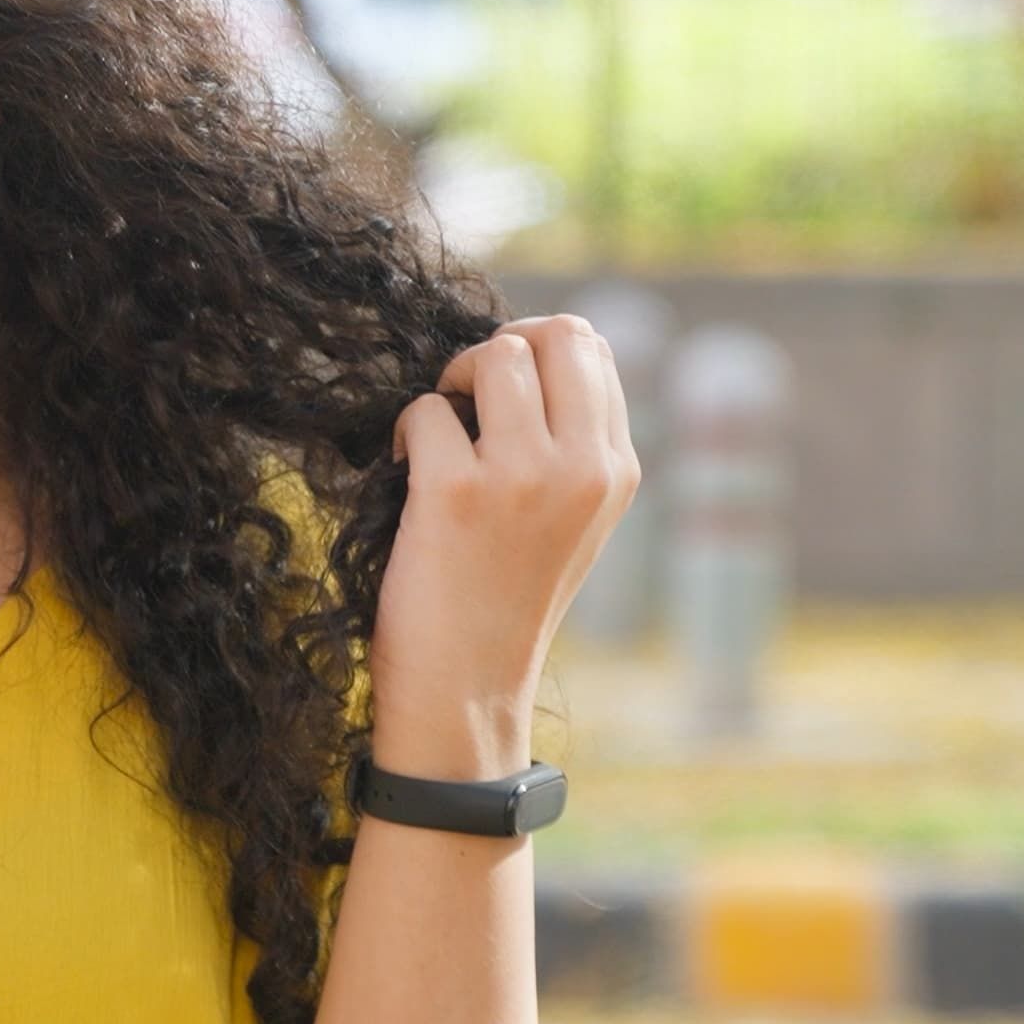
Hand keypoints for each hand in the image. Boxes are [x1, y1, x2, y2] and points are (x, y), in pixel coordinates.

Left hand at [367, 315, 641, 778]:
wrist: (466, 689)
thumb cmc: (504, 599)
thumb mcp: (572, 522)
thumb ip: (571, 444)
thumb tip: (527, 353)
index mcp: (617, 470)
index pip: (592, 349)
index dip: (533, 351)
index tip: (497, 393)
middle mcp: (584, 467)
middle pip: (554, 334)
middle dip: (497, 349)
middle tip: (465, 398)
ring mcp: (525, 478)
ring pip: (494, 356)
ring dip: (450, 384)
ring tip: (438, 437)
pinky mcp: (458, 494)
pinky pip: (426, 410)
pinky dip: (406, 435)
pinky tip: (409, 481)